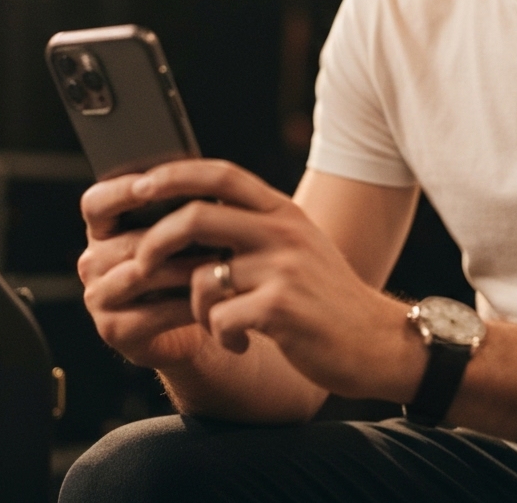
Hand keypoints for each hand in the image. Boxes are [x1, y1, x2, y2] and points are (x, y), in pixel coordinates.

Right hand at [78, 172, 209, 368]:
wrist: (195, 325)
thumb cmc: (192, 266)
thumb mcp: (184, 230)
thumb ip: (180, 204)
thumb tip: (197, 173)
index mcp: (104, 228)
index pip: (96, 202)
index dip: (119, 192)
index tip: (148, 186)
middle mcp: (93, 261)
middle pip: (129, 241)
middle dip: (176, 236)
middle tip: (215, 229)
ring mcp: (98, 297)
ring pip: (142, 273)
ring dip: (187, 268)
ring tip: (223, 262)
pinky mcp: (112, 331)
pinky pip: (153, 312)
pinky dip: (188, 304)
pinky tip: (213, 297)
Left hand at [125, 159, 426, 401]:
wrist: (377, 341)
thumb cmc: (325, 297)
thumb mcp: (296, 246)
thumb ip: (254, 227)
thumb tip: (189, 217)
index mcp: (282, 211)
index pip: (222, 174)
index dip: (175, 175)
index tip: (139, 185)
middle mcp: (282, 231)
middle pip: (197, 217)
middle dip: (156, 242)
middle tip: (140, 265)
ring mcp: (283, 268)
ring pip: (203, 278)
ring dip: (197, 308)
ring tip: (217, 322)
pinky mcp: (282, 308)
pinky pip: (220, 318)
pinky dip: (221, 336)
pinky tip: (241, 343)